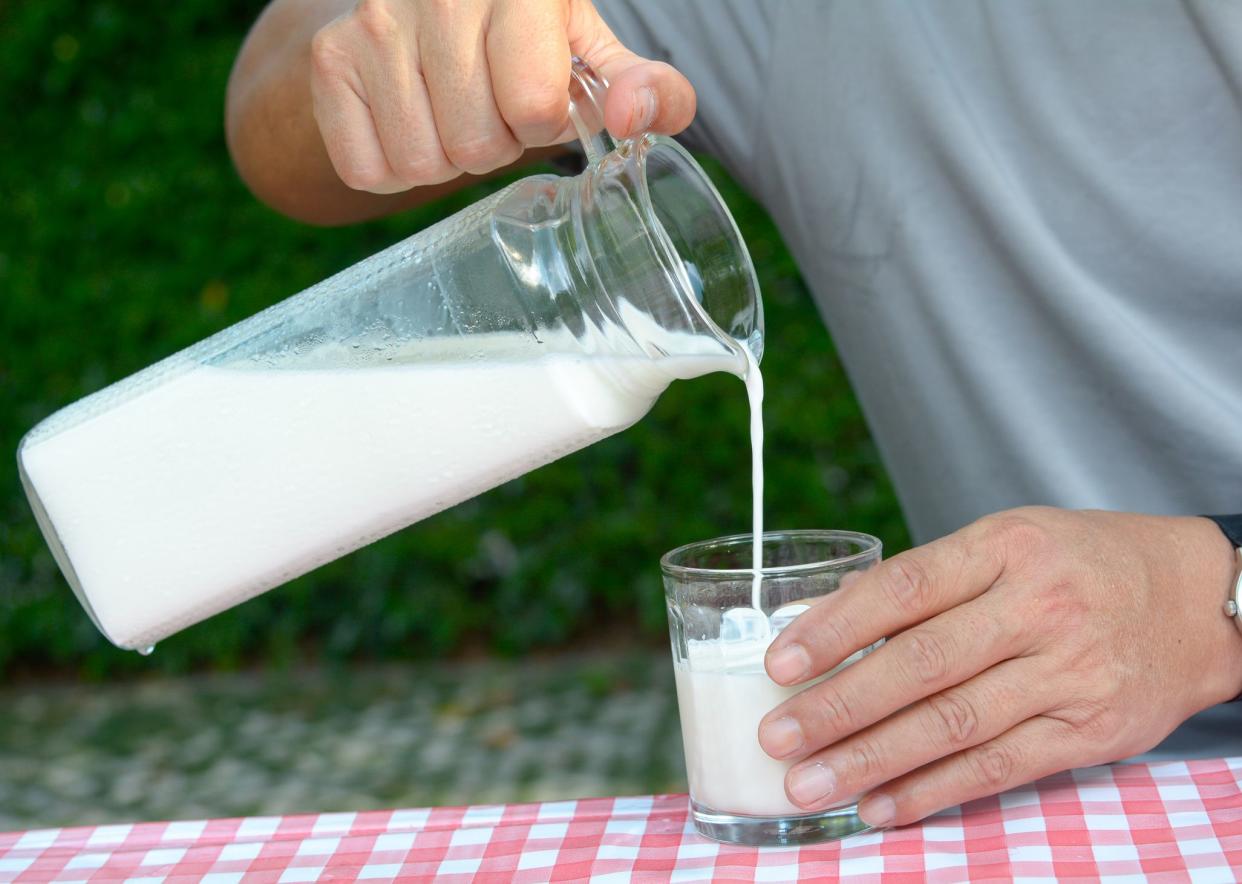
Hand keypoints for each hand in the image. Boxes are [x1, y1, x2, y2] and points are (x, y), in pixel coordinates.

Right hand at [309, 0, 694, 192]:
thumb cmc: (521, 30)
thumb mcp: (588, 47)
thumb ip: (643, 87)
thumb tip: (636, 119)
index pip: (533, 105)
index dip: (541, 121)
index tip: (535, 94)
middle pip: (476, 145)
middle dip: (494, 144)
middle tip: (490, 106)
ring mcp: (374, 24)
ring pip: (422, 164)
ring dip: (445, 158)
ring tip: (452, 110)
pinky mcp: (331, 60)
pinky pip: (367, 170)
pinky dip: (393, 168)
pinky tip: (412, 122)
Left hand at [758, 507, 1241, 827]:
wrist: (1202, 601)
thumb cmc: (1083, 564)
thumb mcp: (1010, 541)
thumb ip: (930, 580)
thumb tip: (831, 620)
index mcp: (1006, 547)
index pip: (904, 587)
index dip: (835, 627)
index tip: (781, 661)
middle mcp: (1038, 609)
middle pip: (921, 664)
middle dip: (839, 706)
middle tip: (778, 736)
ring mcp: (1067, 673)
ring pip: (953, 724)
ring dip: (872, 759)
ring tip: (810, 783)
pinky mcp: (1089, 731)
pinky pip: (999, 768)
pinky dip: (933, 791)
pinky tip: (881, 806)